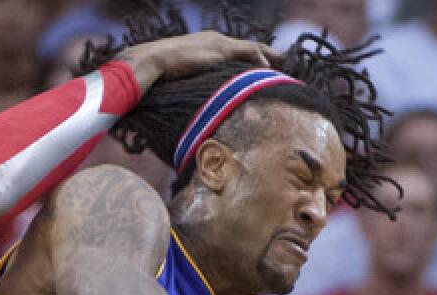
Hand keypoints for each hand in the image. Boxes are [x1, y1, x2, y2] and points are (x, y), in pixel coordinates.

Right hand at [117, 31, 278, 90]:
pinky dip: (262, 61)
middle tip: (283, 60)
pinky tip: (271, 71)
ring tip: (285, 67)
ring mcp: (219, 43)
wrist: (150, 62)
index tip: (261, 67)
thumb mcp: (177, 82)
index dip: (248, 58)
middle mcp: (215, 41)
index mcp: (204, 47)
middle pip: (248, 46)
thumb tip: (188, 111)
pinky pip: (250, 52)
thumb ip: (188, 88)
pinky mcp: (221, 48)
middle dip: (266, 53)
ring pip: (253, 48)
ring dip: (270, 57)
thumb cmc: (157, 76)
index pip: (233, 50)